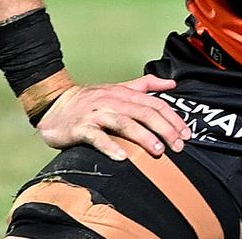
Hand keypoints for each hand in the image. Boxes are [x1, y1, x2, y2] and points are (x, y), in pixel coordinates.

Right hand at [35, 74, 191, 160]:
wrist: (54, 104)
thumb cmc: (91, 100)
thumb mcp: (119, 89)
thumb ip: (145, 85)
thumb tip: (171, 85)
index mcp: (125, 93)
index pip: (155, 104)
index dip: (173, 118)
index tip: (187, 134)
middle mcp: (113, 101)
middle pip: (144, 113)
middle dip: (164, 129)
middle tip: (178, 146)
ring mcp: (97, 114)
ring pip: (124, 123)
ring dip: (143, 137)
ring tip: (158, 151)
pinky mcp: (81, 127)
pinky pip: (97, 137)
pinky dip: (110, 146)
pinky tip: (121, 157)